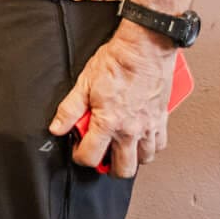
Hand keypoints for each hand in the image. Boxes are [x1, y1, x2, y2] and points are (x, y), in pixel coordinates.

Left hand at [49, 26, 177, 178]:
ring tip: (120, 147)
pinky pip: (160, 145)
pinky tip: (140, 138)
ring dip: (131, 158)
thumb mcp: (84, 83)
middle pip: (123, 169)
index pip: (91, 157)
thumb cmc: (117, 62)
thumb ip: (69, 109)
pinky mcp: (162, 119)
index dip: (80, 156)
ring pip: (144, 160)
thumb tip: (57, 127)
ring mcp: (149, 126)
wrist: (144, 49)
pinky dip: (150, 147)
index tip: (79, 149)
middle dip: (109, 168)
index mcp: (109, 123)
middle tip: (102, 155)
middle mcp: (131, 130)